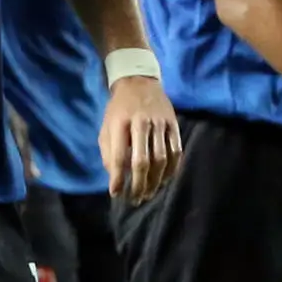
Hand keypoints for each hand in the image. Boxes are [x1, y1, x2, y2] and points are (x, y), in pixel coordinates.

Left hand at [99, 77, 182, 202]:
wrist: (139, 81)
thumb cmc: (118, 109)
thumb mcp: (106, 126)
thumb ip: (108, 151)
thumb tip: (115, 177)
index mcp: (120, 124)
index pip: (118, 156)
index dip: (117, 178)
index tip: (116, 194)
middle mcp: (141, 123)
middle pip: (142, 161)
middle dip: (138, 184)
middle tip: (135, 199)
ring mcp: (160, 123)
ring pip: (161, 159)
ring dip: (155, 181)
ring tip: (148, 194)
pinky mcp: (173, 124)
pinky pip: (176, 151)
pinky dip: (172, 169)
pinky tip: (164, 180)